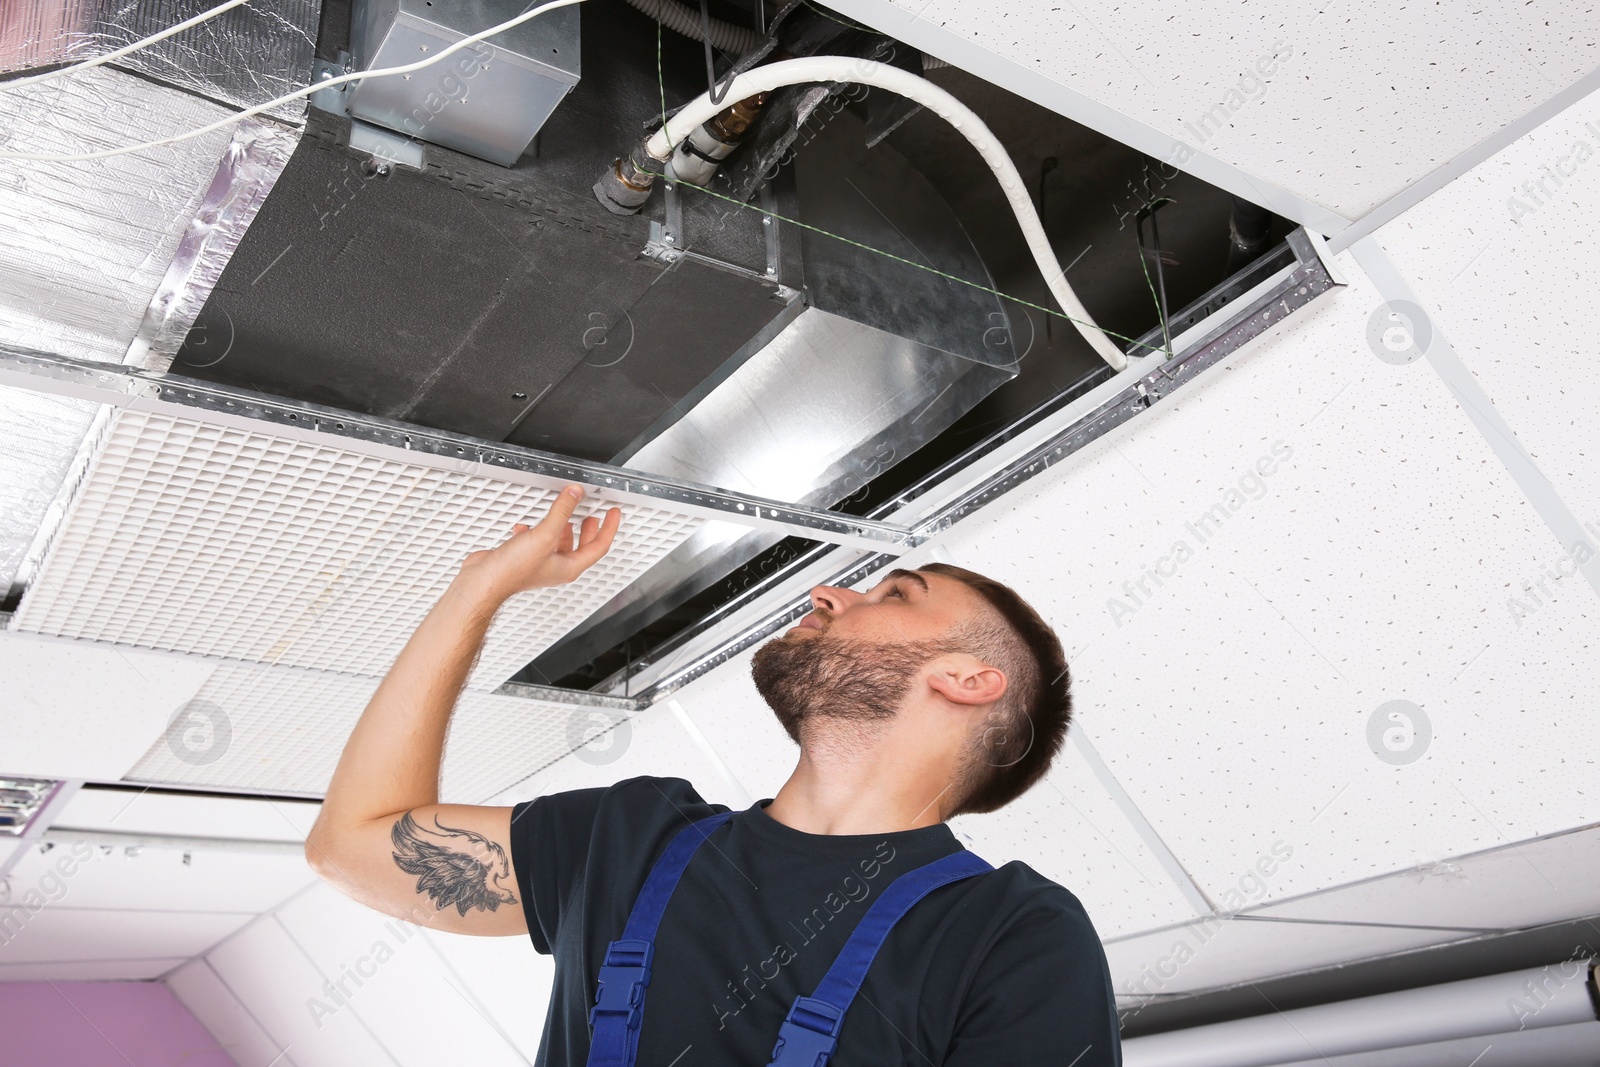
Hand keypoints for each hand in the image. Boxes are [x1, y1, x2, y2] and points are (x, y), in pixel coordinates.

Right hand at [455, 485, 621, 604]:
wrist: (483, 582)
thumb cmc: (513, 571)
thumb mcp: (544, 535)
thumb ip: (561, 512)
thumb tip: (574, 494)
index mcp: (568, 567)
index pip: (599, 546)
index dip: (609, 528)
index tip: (613, 513)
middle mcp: (556, 567)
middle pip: (580, 546)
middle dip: (588, 530)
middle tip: (594, 516)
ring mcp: (539, 563)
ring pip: (557, 544)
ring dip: (562, 529)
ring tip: (565, 516)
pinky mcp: (522, 558)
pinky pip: (534, 542)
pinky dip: (534, 530)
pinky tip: (525, 524)